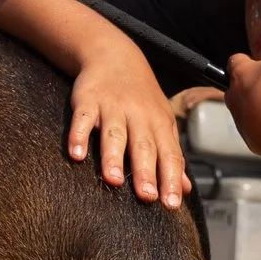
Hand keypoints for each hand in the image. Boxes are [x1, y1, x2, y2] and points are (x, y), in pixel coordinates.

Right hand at [68, 47, 188, 206]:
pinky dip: (79, 135)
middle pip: (143, 146)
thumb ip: (170, 154)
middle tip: (147, 196)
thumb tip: (184, 188)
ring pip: (114, 133)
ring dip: (112, 156)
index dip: (170, 178)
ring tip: (112, 179)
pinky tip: (76, 154)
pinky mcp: (88, 100)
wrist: (115, 55)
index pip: (169, 154)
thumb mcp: (161, 121)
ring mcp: (112, 106)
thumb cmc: (141, 96)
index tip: (171, 204)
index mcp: (159, 123)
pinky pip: (83, 119)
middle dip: (145, 171)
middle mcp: (138, 115)